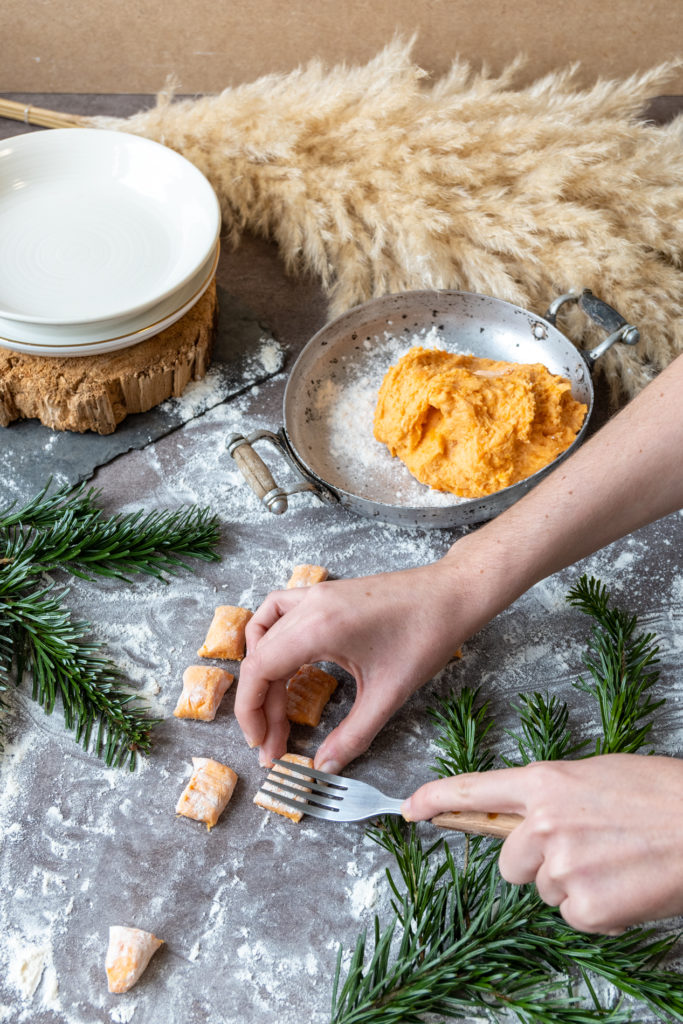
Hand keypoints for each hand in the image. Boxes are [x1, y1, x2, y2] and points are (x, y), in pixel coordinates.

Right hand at [234, 561, 473, 771]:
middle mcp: (309, 604)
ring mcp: (316, 593)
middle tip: (275, 743)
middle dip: (260, 704)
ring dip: (262, 670)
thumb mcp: (388, 694)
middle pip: (259, 656)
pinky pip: (281, 611)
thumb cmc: (426, 636)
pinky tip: (287, 663)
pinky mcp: (326, 592)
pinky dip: (273, 638)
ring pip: (264, 631)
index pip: (258, 669)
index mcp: (318, 627)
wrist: (452, 595)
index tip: (261, 744)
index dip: (250, 711)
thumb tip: (325, 767)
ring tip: (275, 707)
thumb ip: (352, 735)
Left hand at [402, 753, 682, 933]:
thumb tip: (525, 817)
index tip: (410, 809)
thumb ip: (550, 796)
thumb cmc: (658, 794)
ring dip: (570, 884)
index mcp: (545, 783)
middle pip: (508, 861)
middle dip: (534, 863)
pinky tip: (624, 886)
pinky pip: (572, 915)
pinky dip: (595, 909)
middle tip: (583, 850)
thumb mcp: (594, 777)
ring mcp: (562, 867)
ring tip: (614, 863)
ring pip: (542, 890)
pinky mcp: (586, 907)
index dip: (435, 800)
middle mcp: (543, 823)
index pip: (474, 791)